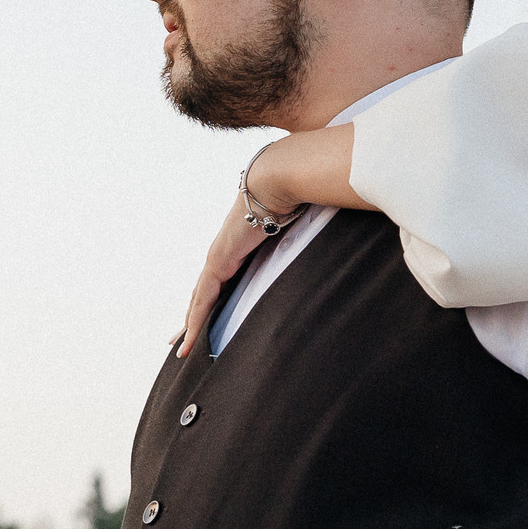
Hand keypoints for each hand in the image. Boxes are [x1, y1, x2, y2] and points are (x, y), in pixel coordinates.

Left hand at [172, 128, 359, 357]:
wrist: (279, 179)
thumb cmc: (295, 195)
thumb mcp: (303, 224)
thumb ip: (310, 233)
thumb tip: (346, 227)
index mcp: (242, 247)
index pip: (224, 280)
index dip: (215, 299)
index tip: (209, 315)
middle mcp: (226, 253)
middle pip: (206, 294)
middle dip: (194, 317)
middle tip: (182, 340)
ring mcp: (219, 257)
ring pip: (200, 300)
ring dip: (191, 325)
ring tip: (181, 348)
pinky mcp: (218, 260)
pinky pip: (204, 297)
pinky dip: (196, 318)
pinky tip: (189, 336)